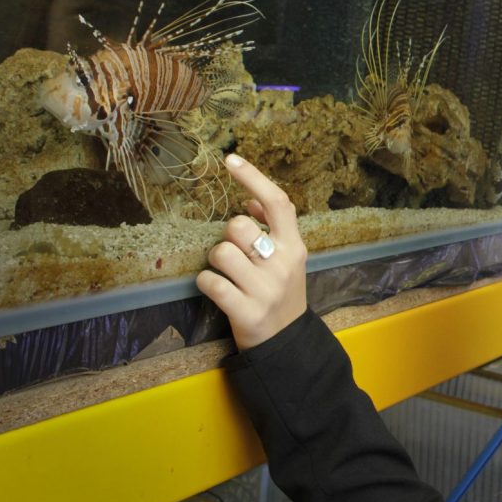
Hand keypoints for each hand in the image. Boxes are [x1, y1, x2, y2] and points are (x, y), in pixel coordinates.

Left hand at [196, 154, 308, 350]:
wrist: (287, 341)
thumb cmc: (282, 293)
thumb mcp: (288, 259)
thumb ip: (273, 230)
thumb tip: (252, 202)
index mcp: (295, 247)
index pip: (277, 203)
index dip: (253, 178)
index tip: (230, 160)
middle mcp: (283, 264)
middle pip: (238, 227)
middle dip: (228, 237)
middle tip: (237, 255)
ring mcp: (266, 289)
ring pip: (220, 253)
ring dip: (215, 262)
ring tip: (228, 275)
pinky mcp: (246, 311)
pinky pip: (210, 282)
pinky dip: (207, 283)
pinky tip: (218, 290)